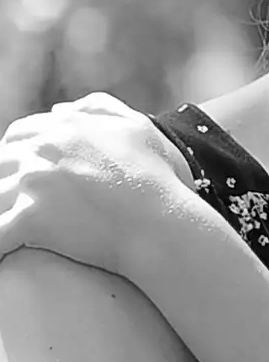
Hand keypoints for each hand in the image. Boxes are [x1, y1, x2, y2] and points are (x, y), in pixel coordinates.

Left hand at [0, 95, 192, 279]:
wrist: (159, 219)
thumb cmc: (156, 176)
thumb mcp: (137, 127)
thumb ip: (100, 108)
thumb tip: (60, 110)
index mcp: (65, 128)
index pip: (18, 135)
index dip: (16, 153)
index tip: (24, 172)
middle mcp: (42, 150)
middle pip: (0, 162)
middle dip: (5, 180)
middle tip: (19, 201)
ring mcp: (33, 184)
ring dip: (2, 208)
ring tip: (12, 224)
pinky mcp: (29, 219)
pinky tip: (4, 253)